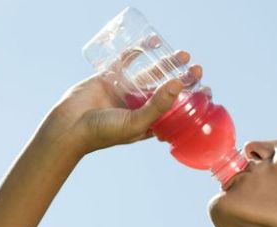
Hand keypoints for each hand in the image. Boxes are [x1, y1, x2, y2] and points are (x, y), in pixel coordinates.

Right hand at [38, 36, 204, 156]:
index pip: (176, 112)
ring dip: (166, 64)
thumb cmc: (103, 132)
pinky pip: (127, 61)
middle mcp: (138, 107)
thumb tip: (178, 84)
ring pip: (150, 74)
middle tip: (197, 70)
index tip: (206, 92)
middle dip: (183, 80)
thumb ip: (157, 105)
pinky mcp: (110, 78)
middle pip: (166, 91)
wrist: (69, 126)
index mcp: (147, 123)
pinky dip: (138, 51)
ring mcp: (124, 92)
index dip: (192, 102)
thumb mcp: (136, 122)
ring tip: (184, 55)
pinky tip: (152, 43)